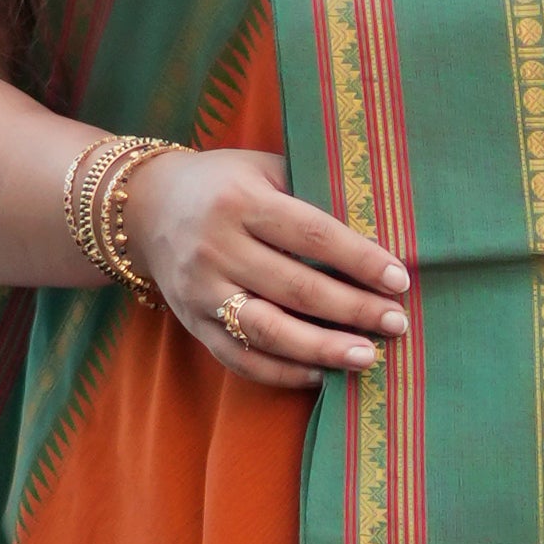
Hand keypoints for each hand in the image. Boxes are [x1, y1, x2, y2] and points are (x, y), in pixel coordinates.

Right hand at [120, 146, 408, 389]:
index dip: (359, 259)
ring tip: (368, 357)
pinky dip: (283, 372)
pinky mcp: (192, 324)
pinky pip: (241, 358)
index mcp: (241, 201)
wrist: (144, 209)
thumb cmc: (225, 185)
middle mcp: (216, 247)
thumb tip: (381, 232)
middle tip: (397, 323)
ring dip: (323, 348)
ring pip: (268, 330)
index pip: (311, 234)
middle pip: (296, 288)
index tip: (399, 280)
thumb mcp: (263, 169)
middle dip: (353, 309)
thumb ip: (312, 193)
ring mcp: (200, 291)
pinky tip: (322, 374)